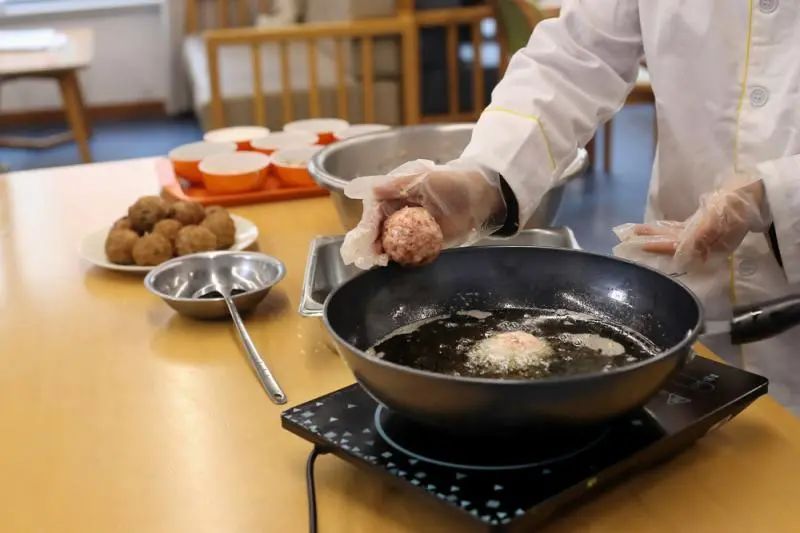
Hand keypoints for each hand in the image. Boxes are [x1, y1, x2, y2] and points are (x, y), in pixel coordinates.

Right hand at [340, 159, 506, 268]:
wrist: (480, 197)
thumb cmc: (449, 182)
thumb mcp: (420, 179)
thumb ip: (393, 186)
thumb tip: (362, 190)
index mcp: (393, 198)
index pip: (373, 215)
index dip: (365, 228)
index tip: (359, 240)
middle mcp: (398, 216)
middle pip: (377, 232)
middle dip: (367, 245)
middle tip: (361, 257)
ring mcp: (411, 232)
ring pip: (388, 245)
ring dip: (379, 254)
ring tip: (374, 262)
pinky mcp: (424, 245)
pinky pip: (407, 254)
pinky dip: (398, 260)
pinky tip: (391, 264)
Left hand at [626, 179, 769, 267]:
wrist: (754, 192)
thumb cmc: (737, 204)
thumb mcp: (720, 218)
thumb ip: (702, 234)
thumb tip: (683, 248)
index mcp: (708, 246)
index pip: (677, 248)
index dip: (658, 246)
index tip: (639, 245)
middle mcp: (702, 244)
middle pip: (670, 244)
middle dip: (649, 242)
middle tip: (626, 240)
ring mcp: (701, 235)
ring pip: (671, 236)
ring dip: (653, 234)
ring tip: (632, 233)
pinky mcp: (700, 226)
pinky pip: (678, 229)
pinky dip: (663, 229)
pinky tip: (649, 228)